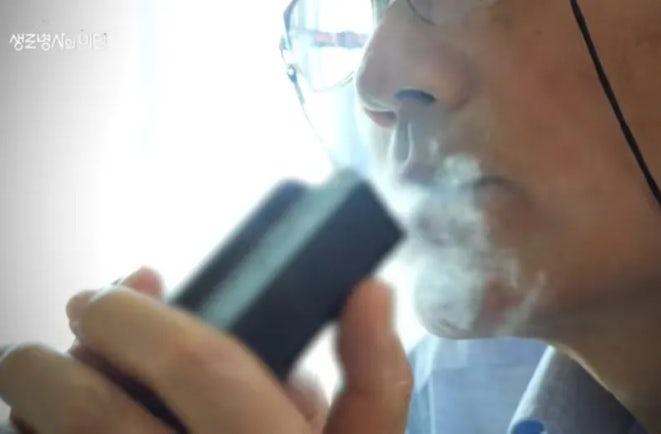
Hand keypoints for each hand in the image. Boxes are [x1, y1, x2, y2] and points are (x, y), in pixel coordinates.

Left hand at [0, 268, 411, 432]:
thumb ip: (374, 377)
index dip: (141, 315)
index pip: (198, 367)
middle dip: (54, 360)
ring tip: (52, 383)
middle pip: (93, 414)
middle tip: (63, 333)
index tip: (119, 288)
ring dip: (32, 408)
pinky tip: (47, 430)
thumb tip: (370, 291)